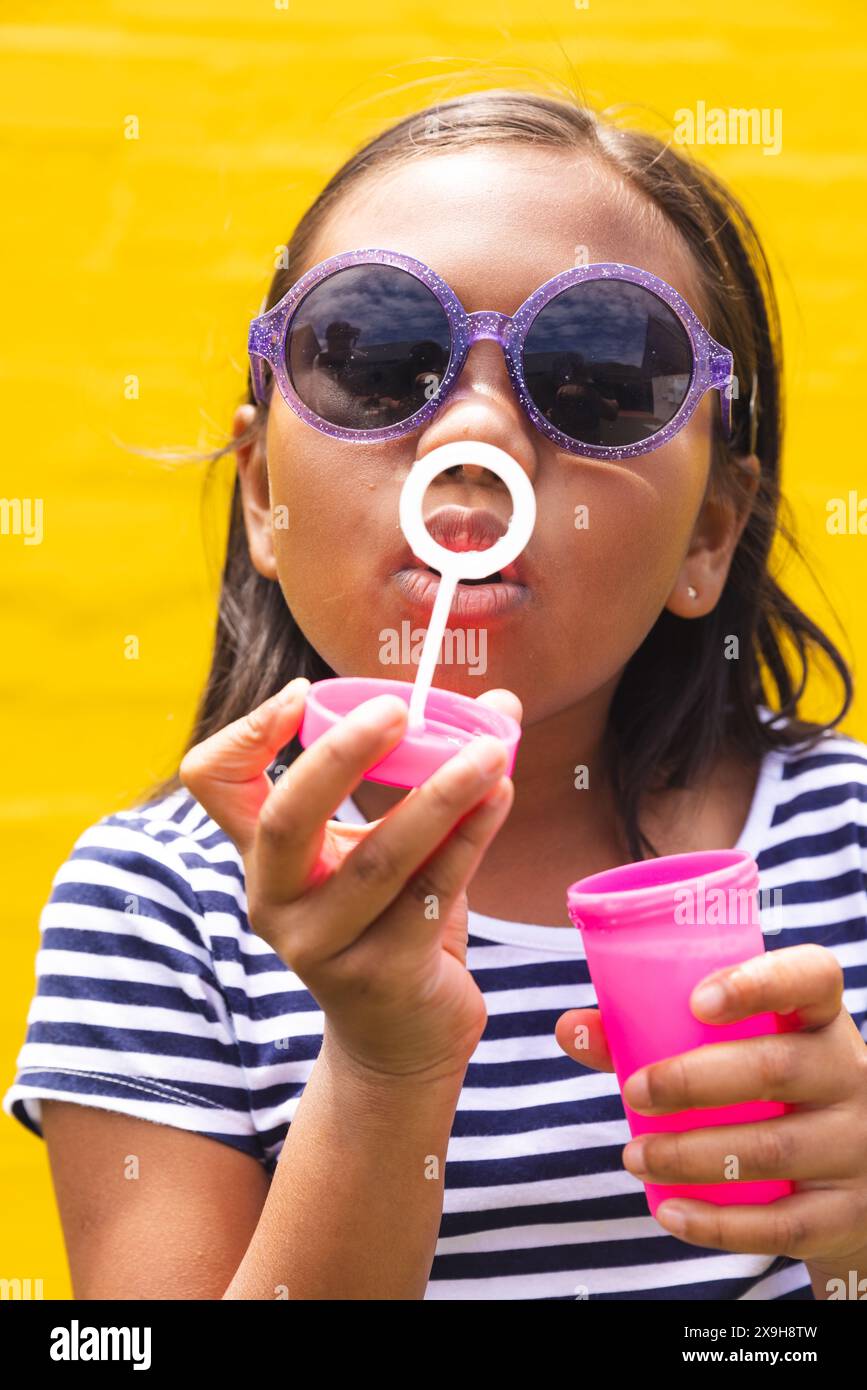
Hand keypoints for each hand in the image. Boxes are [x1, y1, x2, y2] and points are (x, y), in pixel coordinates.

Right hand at [179, 678, 520, 1083]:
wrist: (402, 1040)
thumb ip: (431, 773)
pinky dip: (471, 838)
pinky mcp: (381, 974)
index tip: (306, 694)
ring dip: (441, 795)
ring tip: (492, 750)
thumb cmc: (393, 921)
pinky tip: (502, 797)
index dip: (247, 731)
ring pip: (379, 858)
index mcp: (264, 856)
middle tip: (400, 710)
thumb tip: (500, 702)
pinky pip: (430, 892)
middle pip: (286, 817)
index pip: (213, 781)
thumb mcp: (393, 844)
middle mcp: (277, 900)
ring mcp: (324, 944)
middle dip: (343, 755)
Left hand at [555, 944, 866, 1265]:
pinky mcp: (844, 1212)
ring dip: (690, 1154)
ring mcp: (854, 1145)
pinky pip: (782, 1223)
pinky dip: (718, 1221)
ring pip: (772, 1148)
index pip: (811, 976)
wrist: (851, 1185)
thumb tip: (570, 1028)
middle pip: (776, 1067)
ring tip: (636, 1156)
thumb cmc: (769, 1095)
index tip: (697, 1001)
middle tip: (635, 1091)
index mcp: (819, 1019)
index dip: (757, 981)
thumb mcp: (735, 1054)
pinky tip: (669, 1211)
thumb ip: (651, 1034)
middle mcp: (848, 1074)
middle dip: (694, 1081)